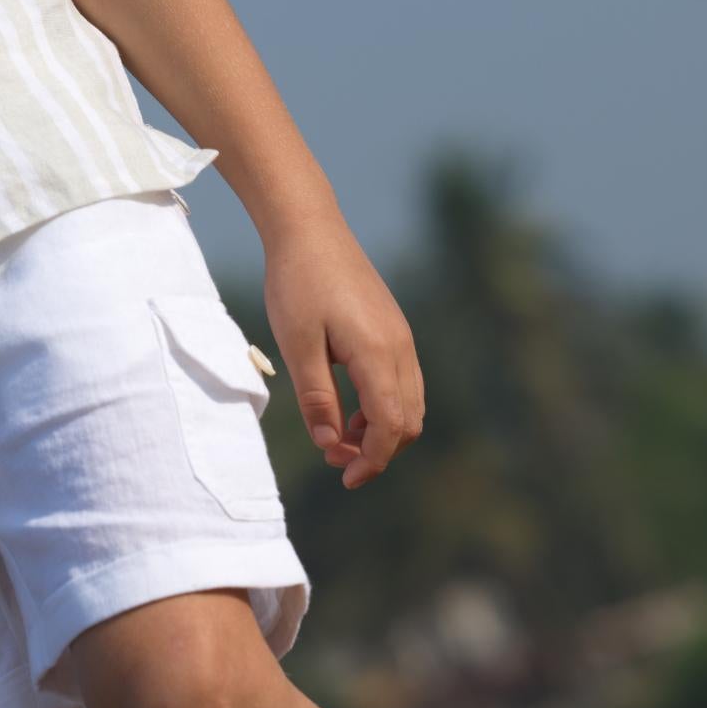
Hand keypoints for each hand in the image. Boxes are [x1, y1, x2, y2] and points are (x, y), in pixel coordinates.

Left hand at [263, 220, 424, 488]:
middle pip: (408, 421)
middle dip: (376, 449)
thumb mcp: (297, 344)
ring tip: (335, 434)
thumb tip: (328, 443)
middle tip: (333, 457)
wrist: (310, 229)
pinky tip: (347, 407)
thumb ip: (316, 396)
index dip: (372, 460)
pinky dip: (380, 406)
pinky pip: (400, 382)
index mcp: (378, 353)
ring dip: (379, 429)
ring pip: (408, 403)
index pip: (391, 426)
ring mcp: (401, 337)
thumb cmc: (298, 283)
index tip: (345, 478)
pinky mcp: (393, 330)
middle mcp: (400, 348)